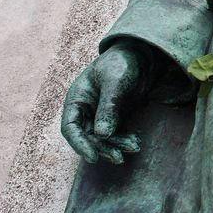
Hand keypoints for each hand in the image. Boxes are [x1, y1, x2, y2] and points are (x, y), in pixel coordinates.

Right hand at [61, 39, 155, 163]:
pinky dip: (124, 139)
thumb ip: (109, 106)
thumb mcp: (115, 82)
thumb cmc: (123, 62)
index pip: (70, 127)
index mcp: (77, 99)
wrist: (142, 54)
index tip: (93, 157)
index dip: (79, 144)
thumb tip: (102, 134)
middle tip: (119, 157)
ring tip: (134, 147)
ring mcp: (100, 114)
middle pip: (88, 136)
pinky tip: (136, 142)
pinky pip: (116, 133)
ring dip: (116, 145)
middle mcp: (86, 109)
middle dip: (103, 147)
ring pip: (103, 137)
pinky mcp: (115, 116)